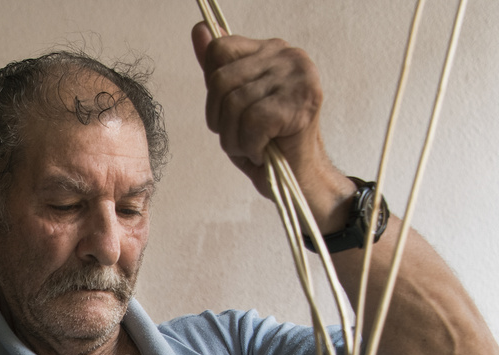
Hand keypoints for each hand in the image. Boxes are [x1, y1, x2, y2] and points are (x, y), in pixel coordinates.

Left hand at [191, 21, 354, 223]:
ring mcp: (298, 76)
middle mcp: (289, 55)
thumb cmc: (266, 143)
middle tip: (242, 138)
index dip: (214, 91)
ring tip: (252, 147)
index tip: (230, 114)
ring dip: (235, 138)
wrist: (299, 180)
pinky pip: (252, 121)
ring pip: (234, 104)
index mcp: (272, 50)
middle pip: (220, 80)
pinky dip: (250, 145)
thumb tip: (198, 29)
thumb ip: (217, 68)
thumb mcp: (233, 104)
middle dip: (221, 121)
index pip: (221, 50)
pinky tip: (262, 151)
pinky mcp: (301, 102)